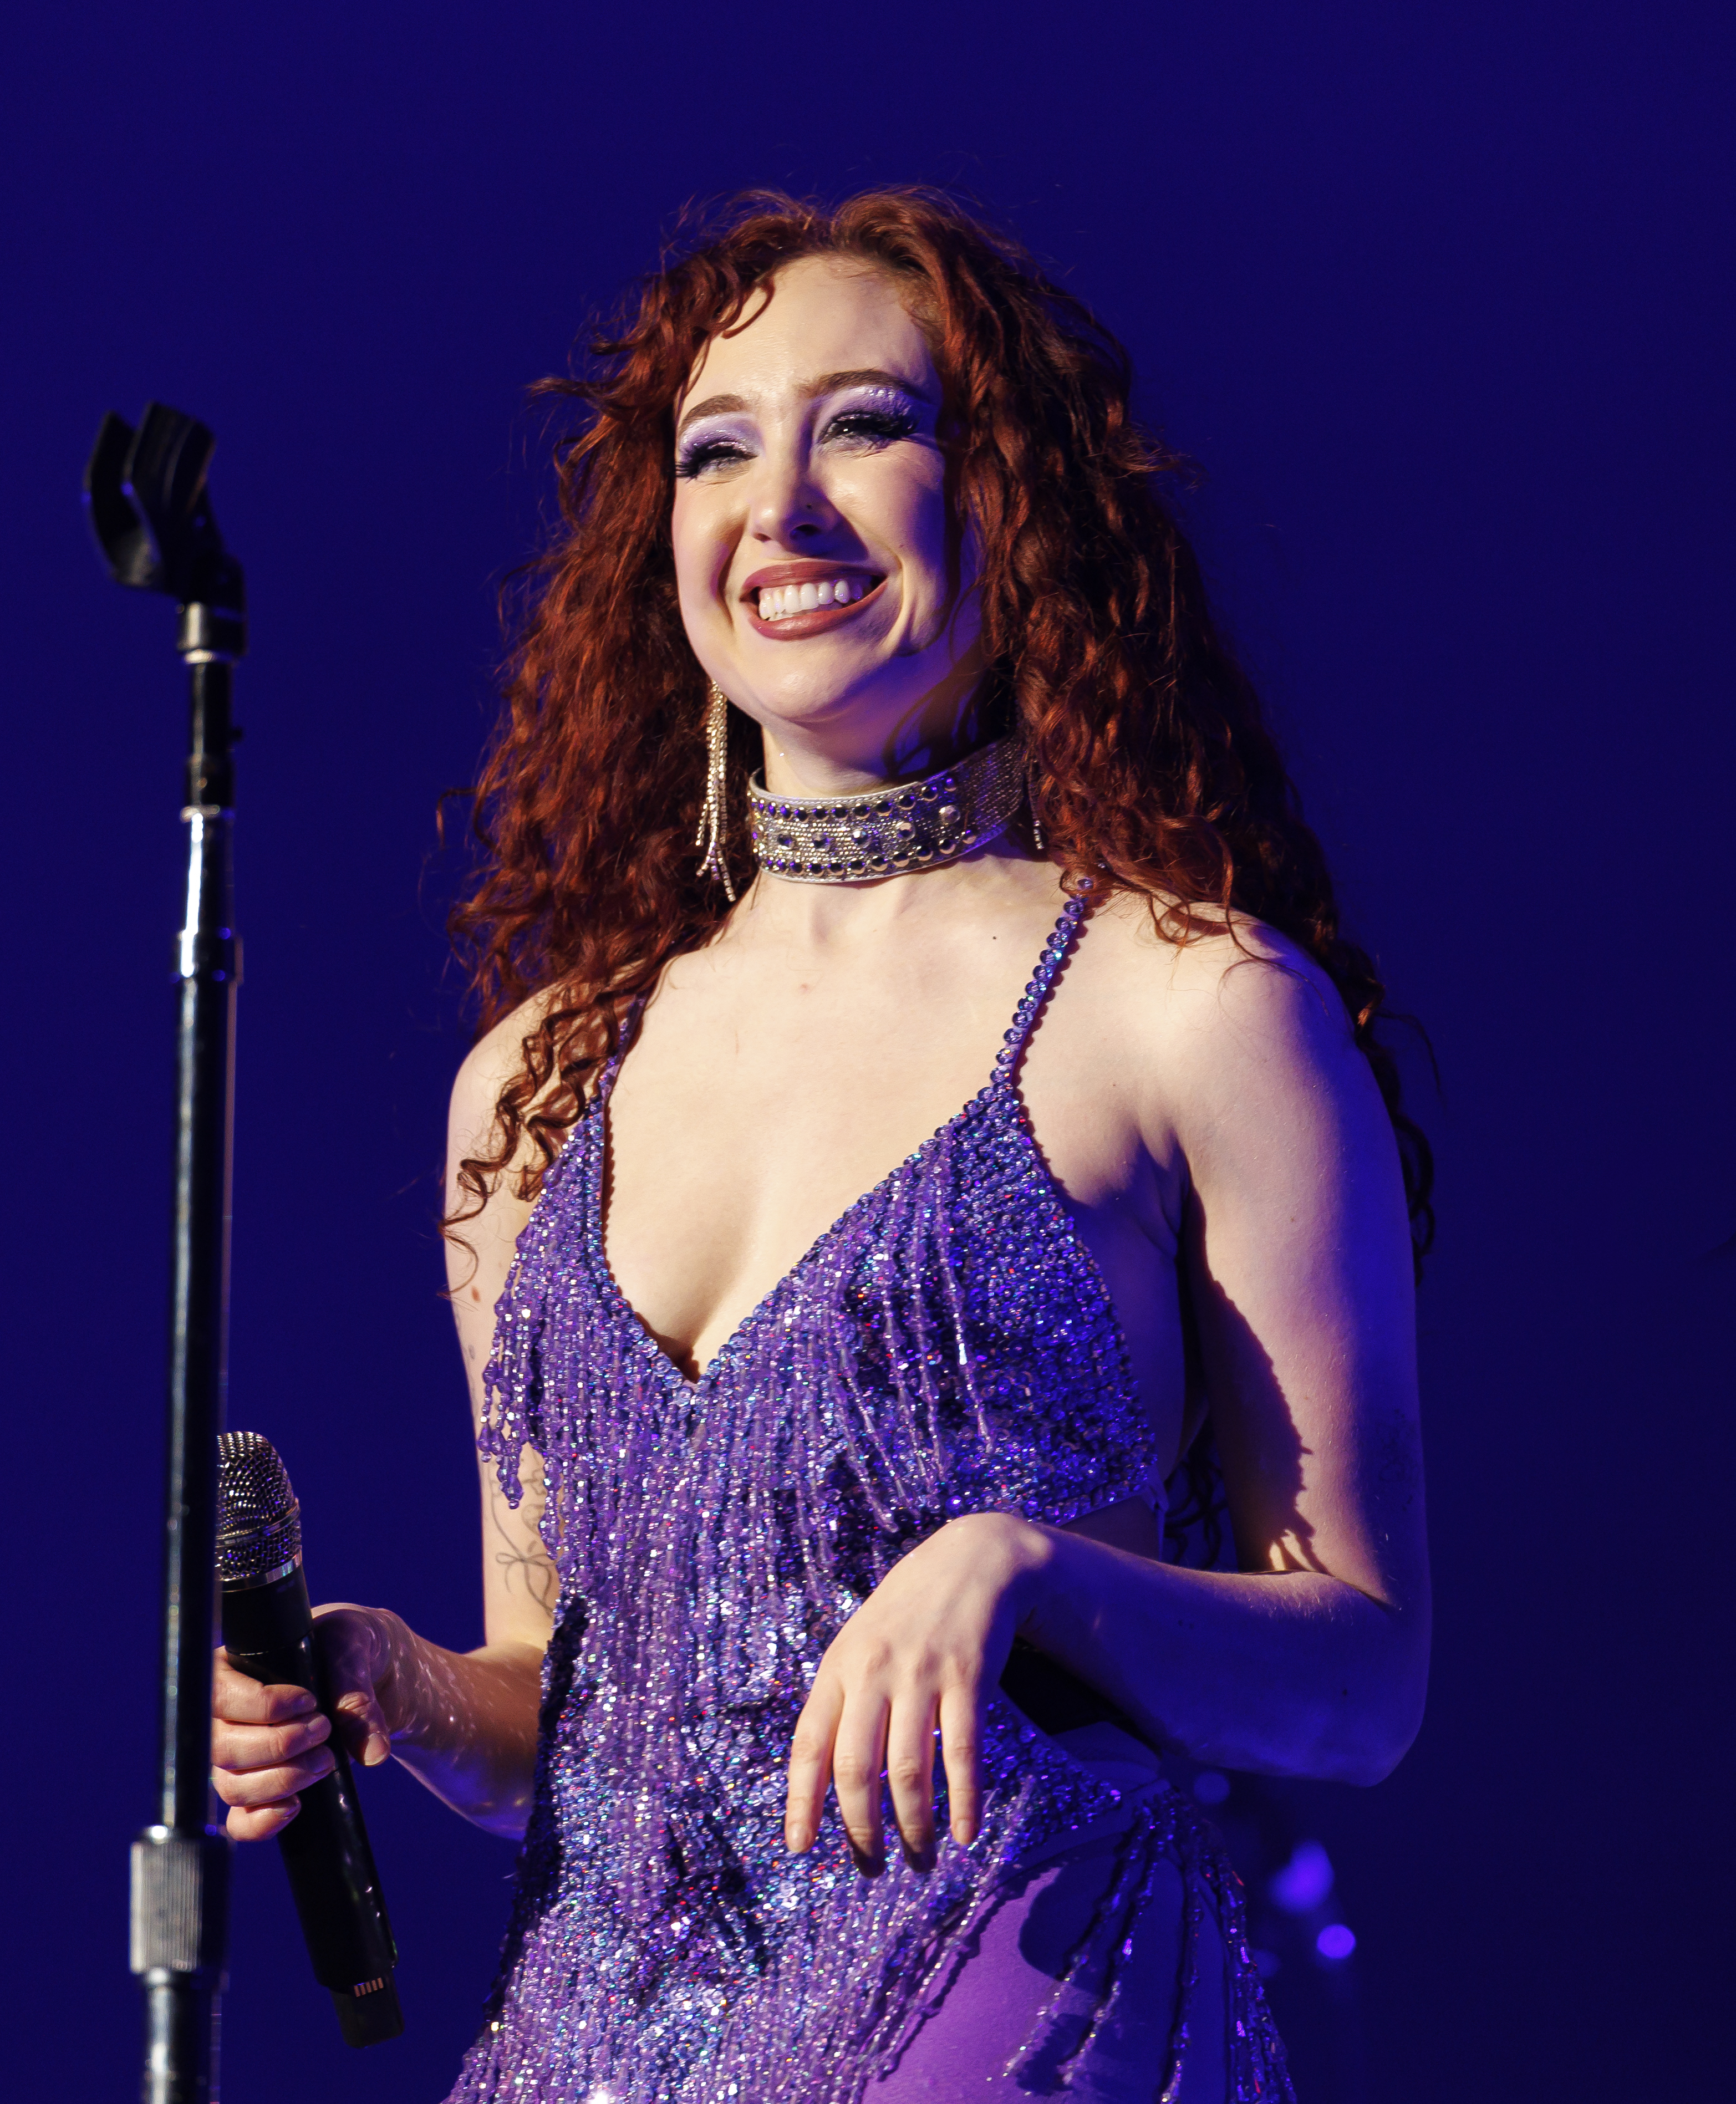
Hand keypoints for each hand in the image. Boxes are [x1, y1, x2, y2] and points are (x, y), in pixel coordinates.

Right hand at [210, 1604, 402, 1841]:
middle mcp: (227, 1716)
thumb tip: (371, 1753)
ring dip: (281, 1780)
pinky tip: (295, 1807)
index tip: (309, 1702)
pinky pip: (240, 1819)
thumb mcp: (354, 1645)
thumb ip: (355, 1689)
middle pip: (222, 1748)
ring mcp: (241, 1756)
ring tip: (326, 1759)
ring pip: (231, 1785)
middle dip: (279, 1745)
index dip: (260, 1707)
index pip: (217, 1696)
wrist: (375, 1670)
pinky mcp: (261, 1786)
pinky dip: (262, 1822)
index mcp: (235, 1668)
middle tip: (324, 1729)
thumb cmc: (350, 1644)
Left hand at [784, 1512, 1051, 1874]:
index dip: (801, 1801)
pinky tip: (965, 1833)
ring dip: (913, 1828)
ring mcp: (920, 1673)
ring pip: (906, 1771)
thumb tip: (824, 1780)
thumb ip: (842, 1702)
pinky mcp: (967, 1676)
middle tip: (872, 1867)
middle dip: (862, 1830)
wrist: (973, 1559)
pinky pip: (962, 1753)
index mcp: (838, 1667)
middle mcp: (872, 1671)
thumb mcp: (859, 1645)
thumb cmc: (908, 1614)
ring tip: (921, 1859)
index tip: (799, 1848)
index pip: (808, 1744)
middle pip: (855, 1770)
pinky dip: (963, 1801)